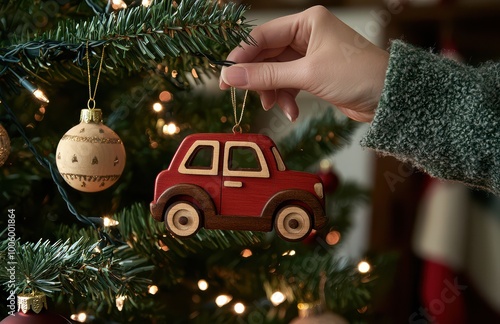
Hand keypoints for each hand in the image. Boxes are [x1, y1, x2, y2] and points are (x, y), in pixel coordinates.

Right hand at [219, 6, 388, 122]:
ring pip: (277, 72)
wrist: (389, 98)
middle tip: (241, 95)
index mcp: (307, 22)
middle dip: (258, 78)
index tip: (224, 77)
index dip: (241, 57)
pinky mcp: (315, 74)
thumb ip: (266, 76)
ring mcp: (311, 55)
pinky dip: (287, 98)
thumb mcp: (307, 75)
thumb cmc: (356, 75)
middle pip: (267, 55)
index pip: (262, 36)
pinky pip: (290, 83)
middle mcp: (307, 34)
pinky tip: (292, 112)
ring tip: (276, 107)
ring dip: (273, 91)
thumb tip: (231, 76)